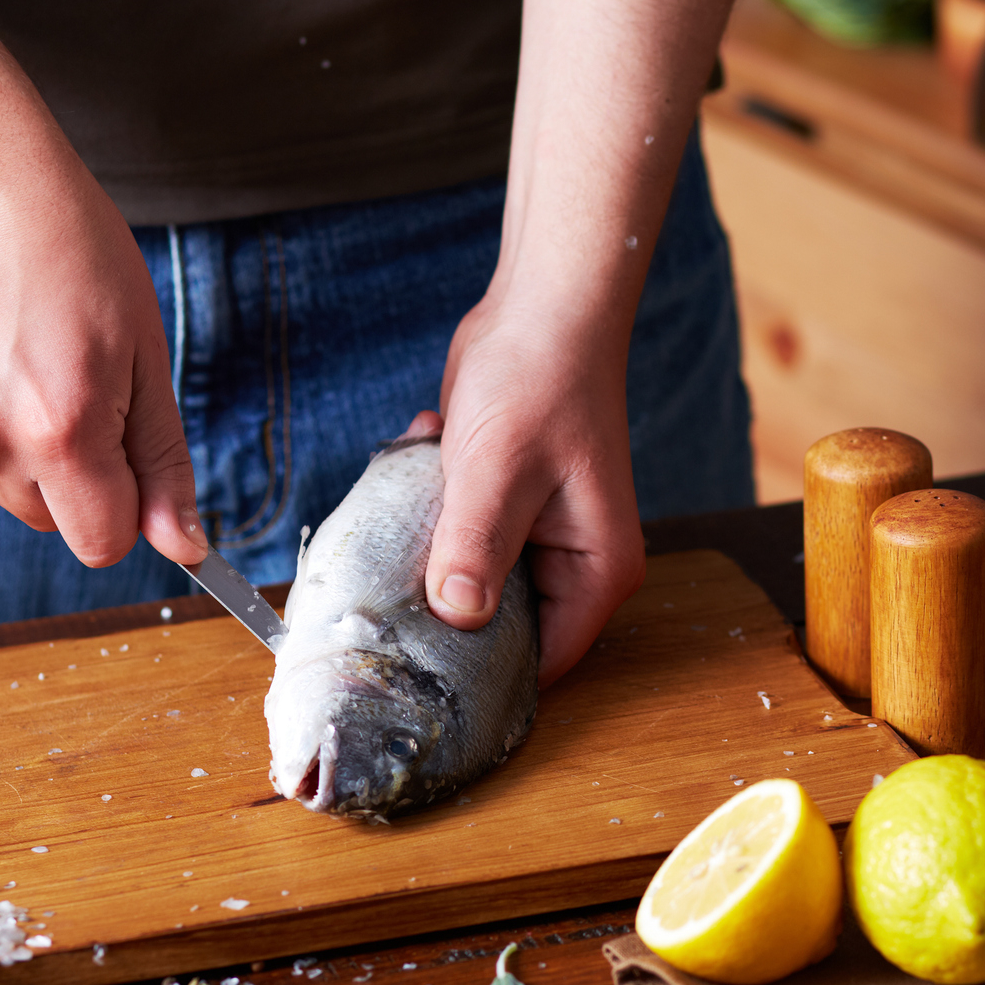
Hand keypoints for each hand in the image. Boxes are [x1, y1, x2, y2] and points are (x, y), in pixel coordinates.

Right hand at [0, 149, 206, 569]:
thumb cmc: (73, 252)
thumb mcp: (144, 353)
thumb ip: (162, 461)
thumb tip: (186, 547)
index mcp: (62, 430)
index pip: (101, 543)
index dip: (124, 509)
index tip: (125, 464)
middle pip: (45, 518)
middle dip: (70, 475)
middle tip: (71, 385)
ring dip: (11, 444)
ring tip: (16, 355)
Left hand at [421, 295, 645, 685]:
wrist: (544, 309)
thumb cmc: (540, 381)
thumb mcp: (499, 471)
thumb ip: (477, 548)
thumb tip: (456, 616)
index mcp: (596, 570)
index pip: (543, 661)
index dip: (483, 675)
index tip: (417, 676)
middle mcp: (575, 564)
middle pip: (502, 628)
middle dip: (443, 609)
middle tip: (387, 592)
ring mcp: (541, 537)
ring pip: (471, 581)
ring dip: (431, 548)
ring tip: (411, 503)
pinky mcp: (506, 509)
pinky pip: (459, 537)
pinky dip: (432, 505)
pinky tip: (426, 449)